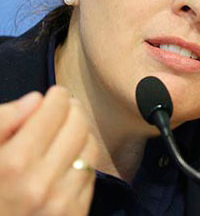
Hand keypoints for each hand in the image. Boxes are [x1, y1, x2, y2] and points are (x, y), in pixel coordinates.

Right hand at [0, 86, 98, 215]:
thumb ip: (2, 122)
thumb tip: (35, 99)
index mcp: (13, 163)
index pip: (54, 112)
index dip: (57, 97)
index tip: (56, 94)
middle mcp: (41, 182)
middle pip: (78, 126)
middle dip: (73, 111)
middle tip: (66, 108)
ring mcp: (61, 201)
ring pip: (90, 148)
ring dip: (82, 134)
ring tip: (68, 132)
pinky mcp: (74, 214)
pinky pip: (90, 175)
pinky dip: (82, 161)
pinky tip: (68, 159)